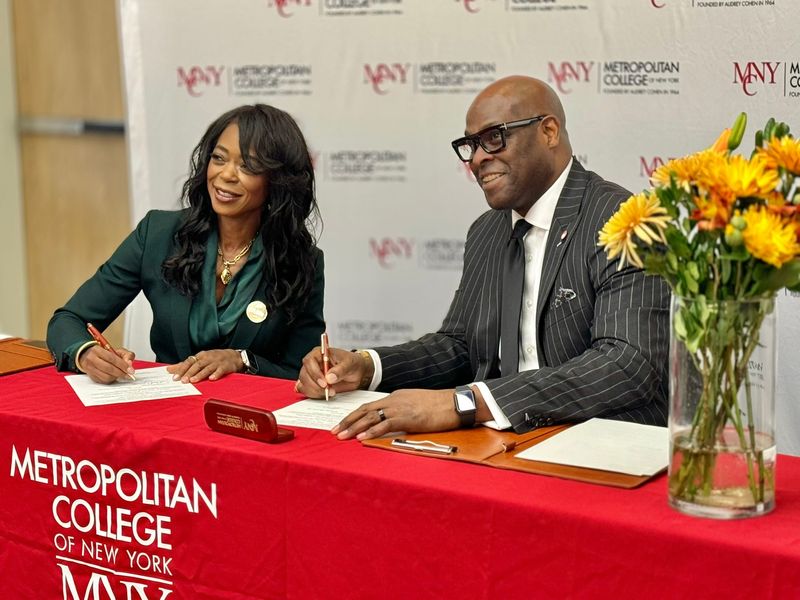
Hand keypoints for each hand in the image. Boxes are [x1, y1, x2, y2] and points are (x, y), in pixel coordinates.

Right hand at [80, 345, 135, 383]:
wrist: (89, 356)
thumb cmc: (105, 353)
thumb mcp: (117, 350)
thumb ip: (126, 355)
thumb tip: (129, 363)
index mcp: (97, 350)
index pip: (111, 358)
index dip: (122, 365)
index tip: (130, 370)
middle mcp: (92, 359)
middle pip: (108, 368)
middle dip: (121, 373)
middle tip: (128, 375)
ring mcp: (90, 369)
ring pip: (105, 377)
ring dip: (116, 377)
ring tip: (121, 375)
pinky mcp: (91, 376)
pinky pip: (103, 381)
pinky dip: (111, 380)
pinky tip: (114, 376)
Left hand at [167, 349, 242, 382]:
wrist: (234, 356)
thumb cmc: (214, 359)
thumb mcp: (200, 360)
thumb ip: (185, 365)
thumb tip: (169, 369)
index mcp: (201, 356)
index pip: (189, 362)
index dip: (181, 369)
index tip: (174, 377)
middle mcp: (208, 358)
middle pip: (197, 365)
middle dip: (189, 373)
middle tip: (183, 381)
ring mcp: (217, 362)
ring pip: (207, 368)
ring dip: (200, 374)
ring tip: (193, 380)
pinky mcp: (226, 366)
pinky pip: (220, 370)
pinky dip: (216, 374)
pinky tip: (211, 379)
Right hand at [296, 346, 369, 397]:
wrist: (357, 373)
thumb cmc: (352, 363)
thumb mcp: (350, 364)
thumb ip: (340, 370)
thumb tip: (329, 378)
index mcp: (319, 353)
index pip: (309, 361)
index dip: (315, 373)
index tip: (325, 383)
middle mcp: (312, 364)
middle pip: (304, 375)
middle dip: (316, 385)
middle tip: (329, 390)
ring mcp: (311, 375)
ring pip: (304, 385)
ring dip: (316, 391)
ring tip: (331, 392)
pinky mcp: (312, 385)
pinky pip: (307, 391)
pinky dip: (315, 395)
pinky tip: (325, 394)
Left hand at [332, 389, 459, 440]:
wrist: (455, 403)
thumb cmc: (439, 406)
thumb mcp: (416, 405)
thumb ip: (402, 411)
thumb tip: (393, 422)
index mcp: (395, 397)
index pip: (369, 406)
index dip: (354, 415)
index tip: (342, 424)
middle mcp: (394, 400)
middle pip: (364, 410)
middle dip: (347, 421)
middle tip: (334, 431)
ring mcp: (400, 408)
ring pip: (371, 417)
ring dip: (354, 427)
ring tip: (341, 436)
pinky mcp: (407, 418)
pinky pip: (385, 424)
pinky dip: (371, 431)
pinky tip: (361, 438)